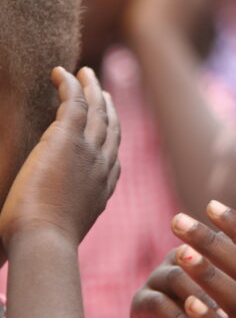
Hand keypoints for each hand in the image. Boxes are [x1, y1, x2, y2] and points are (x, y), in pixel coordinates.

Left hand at [0, 67, 119, 250]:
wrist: (44, 240)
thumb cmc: (41, 244)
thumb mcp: (61, 228)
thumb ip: (61, 216)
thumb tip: (43, 224)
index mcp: (103, 187)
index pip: (113, 153)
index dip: (110, 134)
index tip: (105, 123)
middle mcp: (104, 166)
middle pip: (111, 126)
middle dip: (107, 106)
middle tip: (100, 90)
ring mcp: (90, 151)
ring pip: (97, 109)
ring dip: (91, 87)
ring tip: (84, 73)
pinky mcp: (68, 138)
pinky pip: (74, 102)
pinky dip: (69, 84)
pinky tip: (60, 73)